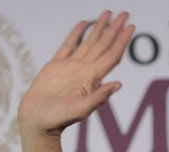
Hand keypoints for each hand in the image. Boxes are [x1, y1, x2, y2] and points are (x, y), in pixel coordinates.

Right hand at [18, 11, 133, 138]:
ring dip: (99, 28)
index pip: (112, 55)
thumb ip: (99, 97)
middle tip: (125, 13)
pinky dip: (76, 33)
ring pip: (89, 42)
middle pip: (104, 45)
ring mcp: (71, 67)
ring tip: (108, 14)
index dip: (122, 41)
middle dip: (114, 29)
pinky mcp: (56, 65)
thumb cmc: (58, 120)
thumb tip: (118, 84)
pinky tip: (84, 24)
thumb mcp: (80, 110)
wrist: (37, 121)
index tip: (131, 26)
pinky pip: (69, 45)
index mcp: (92, 79)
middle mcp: (84, 70)